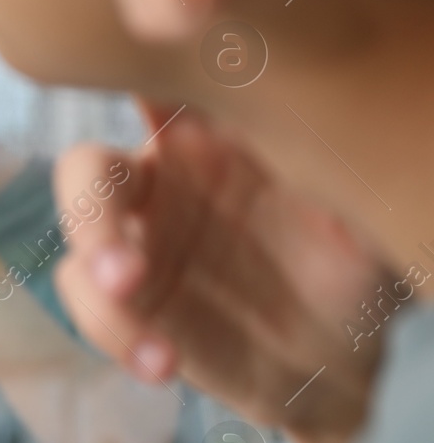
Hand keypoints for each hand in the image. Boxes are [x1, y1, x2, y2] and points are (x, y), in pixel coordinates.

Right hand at [53, 102, 392, 442]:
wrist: (341, 357)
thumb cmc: (359, 261)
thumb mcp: (363, 210)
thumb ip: (340, 165)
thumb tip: (333, 129)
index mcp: (213, 132)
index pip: (161, 85)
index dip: (133, 77)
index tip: (141, 93)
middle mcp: (161, 178)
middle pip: (90, 168)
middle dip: (91, 207)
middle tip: (122, 268)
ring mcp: (134, 240)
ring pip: (79, 235)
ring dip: (96, 271)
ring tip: (137, 313)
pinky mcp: (122, 301)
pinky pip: (89, 303)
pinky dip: (116, 332)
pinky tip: (162, 364)